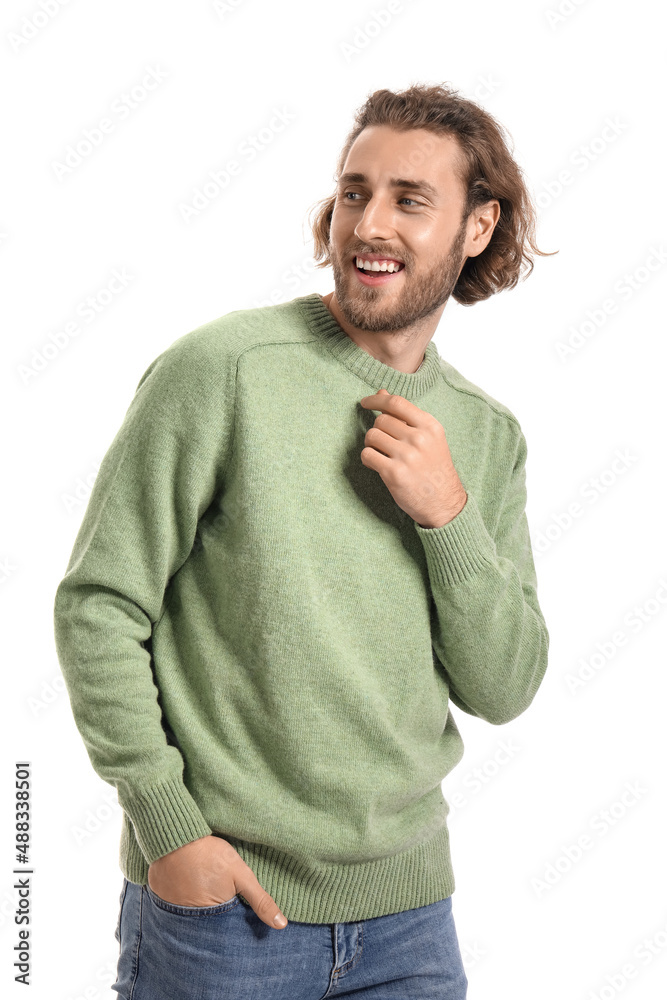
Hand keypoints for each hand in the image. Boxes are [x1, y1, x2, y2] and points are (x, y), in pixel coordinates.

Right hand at [147, 835, 287, 929]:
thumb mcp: (241, 875)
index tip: (236, 909)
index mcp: (212, 919)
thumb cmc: (210, 855)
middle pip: (208, 925)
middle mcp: (189, 921)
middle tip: (219, 896)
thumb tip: (282, 926)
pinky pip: (174, 906)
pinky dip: (182, 899)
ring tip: (203, 888)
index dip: (234, 922)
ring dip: (198, 908)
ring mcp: (172, 911)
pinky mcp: (160, 898)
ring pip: (191, 917)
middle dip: (216, 918)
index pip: (226, 932)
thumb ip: (261, 901)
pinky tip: (188, 885)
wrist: (176, 836)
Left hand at [359, 388, 466, 528]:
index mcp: (430, 426)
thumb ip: (406, 416)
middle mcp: (419, 438)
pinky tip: (378, 465)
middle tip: (384, 444)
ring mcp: (407, 456)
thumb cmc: (435, 469)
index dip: (377, 400)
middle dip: (377, 430)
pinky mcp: (394, 473)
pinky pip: (367, 455)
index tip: (366, 401)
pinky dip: (368, 459)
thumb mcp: (429, 438)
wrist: (445, 503)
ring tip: (382, 455)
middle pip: (381, 420)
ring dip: (371, 445)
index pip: (396, 403)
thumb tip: (382, 392)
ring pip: (371, 436)